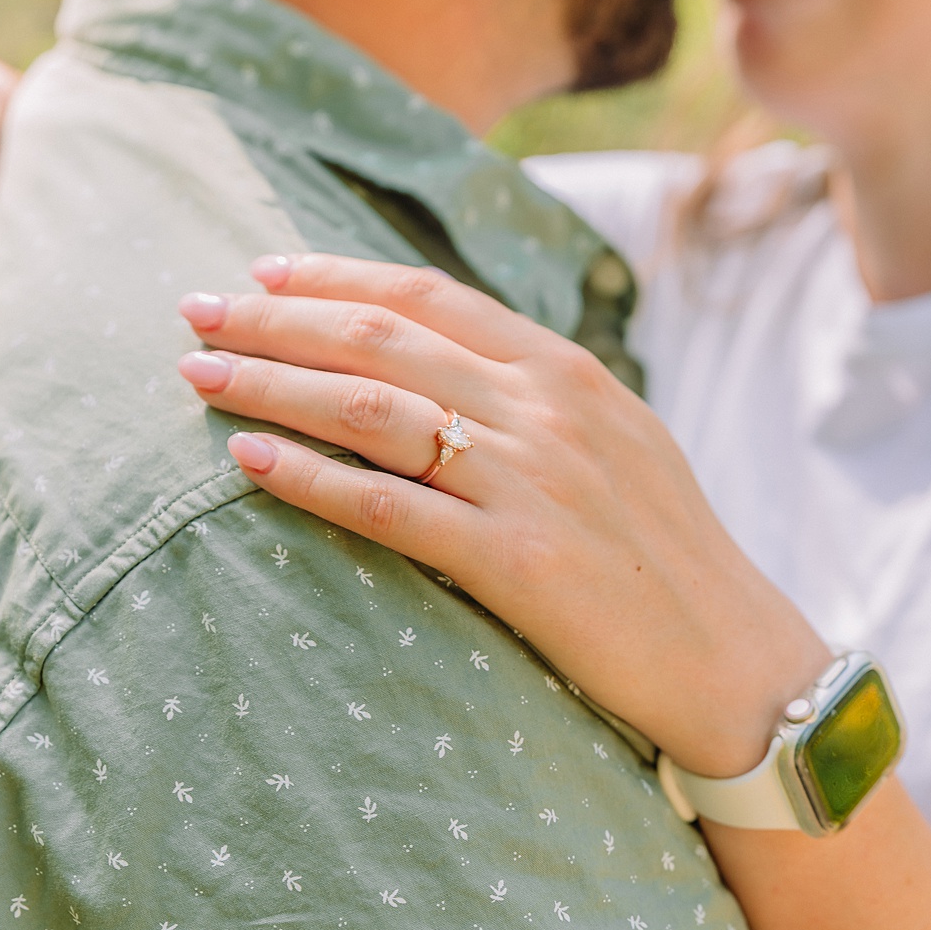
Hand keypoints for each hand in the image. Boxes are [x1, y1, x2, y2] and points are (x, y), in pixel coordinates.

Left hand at [176, 255, 831, 775]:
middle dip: (276, 317)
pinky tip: (249, 462)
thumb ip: (539, 396)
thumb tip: (448, 366)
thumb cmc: (669, 554)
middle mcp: (545, 409)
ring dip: (271, 384)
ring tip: (196, 374)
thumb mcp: (620, 442)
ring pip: (370, 409)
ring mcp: (530, 482)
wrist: (734, 660)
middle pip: (383, 338)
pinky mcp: (515, 561)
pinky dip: (311, 479)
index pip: (431, 296)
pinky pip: (388, 507)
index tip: (264, 270)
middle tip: (196, 309)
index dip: (337, 277)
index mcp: (570, 371)